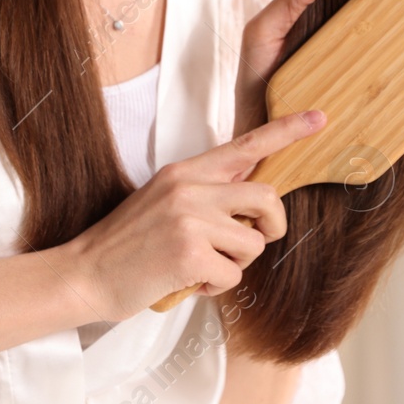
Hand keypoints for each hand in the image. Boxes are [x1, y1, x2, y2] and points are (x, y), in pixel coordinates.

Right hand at [62, 109, 327, 320]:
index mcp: (185, 171)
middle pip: (267, 196)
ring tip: (200, 265)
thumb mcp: (164, 202)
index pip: (246, 144)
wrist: (83, 273)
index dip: (287, 131)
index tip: (320, 118)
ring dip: (234, 264)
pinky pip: (234, 275)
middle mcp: (189, 187)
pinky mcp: (190, 252)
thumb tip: (252, 205)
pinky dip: (215, 286)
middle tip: (244, 245)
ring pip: (253, 242)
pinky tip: (187, 280)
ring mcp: (189, 218)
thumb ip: (206, 195)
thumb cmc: (127, 245)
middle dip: (269, 227)